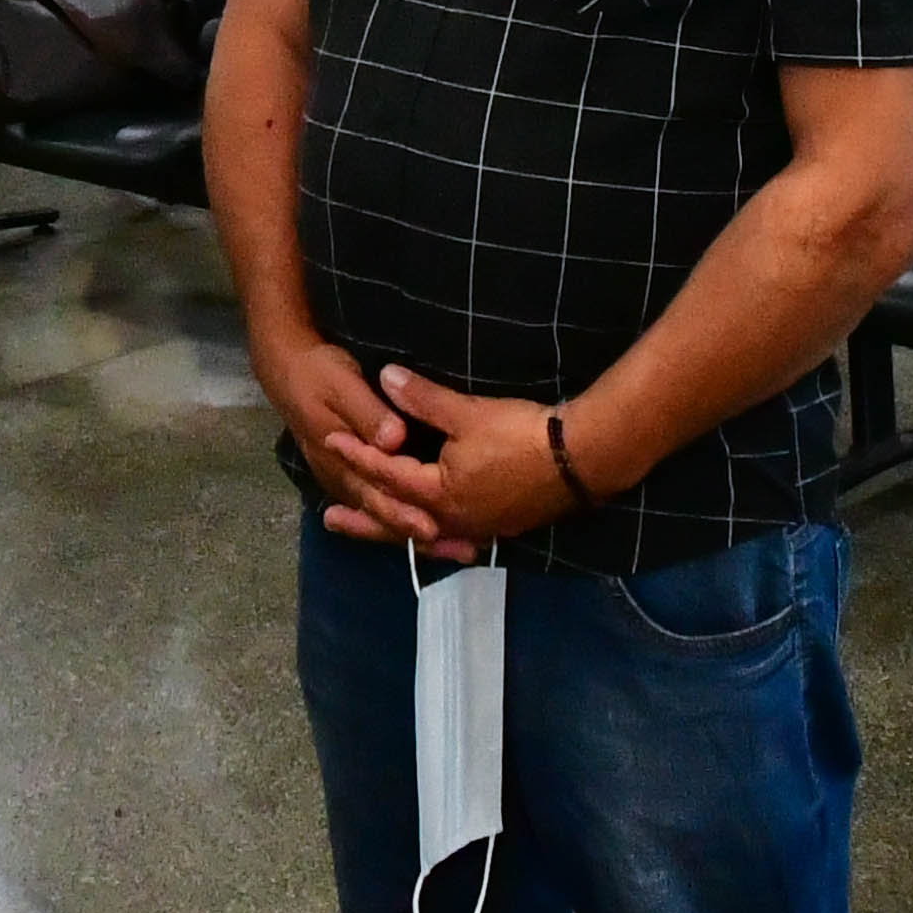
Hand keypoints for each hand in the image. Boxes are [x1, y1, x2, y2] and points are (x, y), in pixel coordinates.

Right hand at [252, 335, 467, 554]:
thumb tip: (394, 440)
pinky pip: (380, 506)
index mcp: (340, 461)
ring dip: (419, 535)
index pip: (375, 496)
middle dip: (422, 534)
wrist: (289, 369)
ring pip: (383, 516)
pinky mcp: (352, 476)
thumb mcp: (342, 385)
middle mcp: (343, 479)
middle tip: (460, 550)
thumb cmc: (318, 373)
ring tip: (457, 550)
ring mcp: (346, 480)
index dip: (404, 514)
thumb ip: (368, 414)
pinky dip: (405, 520)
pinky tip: (432, 533)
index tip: (433, 529)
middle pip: (384, 515)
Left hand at [314, 364, 589, 557]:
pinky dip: (429, 534)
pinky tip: (429, 532)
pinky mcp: (499, 527)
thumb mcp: (466, 413)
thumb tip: (385, 376)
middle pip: (397, 520)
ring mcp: (478, 528)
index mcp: (439, 494)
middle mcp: (453, 520)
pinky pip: (450, 536)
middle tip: (329, 519)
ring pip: (424, 533)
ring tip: (372, 530)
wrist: (583, 458)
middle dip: (363, 518)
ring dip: (394, 529)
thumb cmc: (521, 434)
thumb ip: (422, 399)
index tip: (330, 441)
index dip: (358, 455)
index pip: (387, 473)